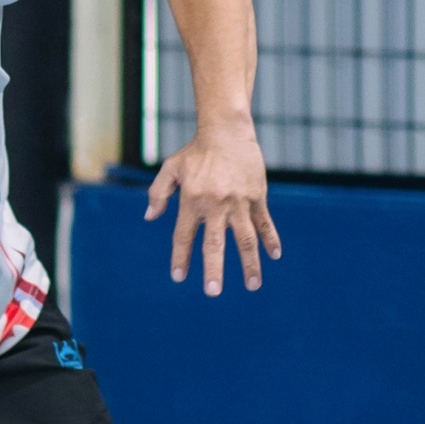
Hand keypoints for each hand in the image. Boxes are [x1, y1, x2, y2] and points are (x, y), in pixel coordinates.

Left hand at [146, 124, 280, 296]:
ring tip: (252, 285)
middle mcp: (215, 205)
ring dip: (249, 263)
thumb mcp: (171, 169)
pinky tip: (274, 255)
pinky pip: (264, 222)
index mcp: (192, 201)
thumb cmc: (196, 152)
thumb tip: (149, 218)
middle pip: (214, 243)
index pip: (183, 236)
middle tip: (213, 292)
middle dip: (213, 269)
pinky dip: (270, 239)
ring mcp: (238, 202)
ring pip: (245, 239)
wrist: (226, 131)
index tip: (179, 277)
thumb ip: (158, 193)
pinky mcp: (257, 196)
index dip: (180, 257)